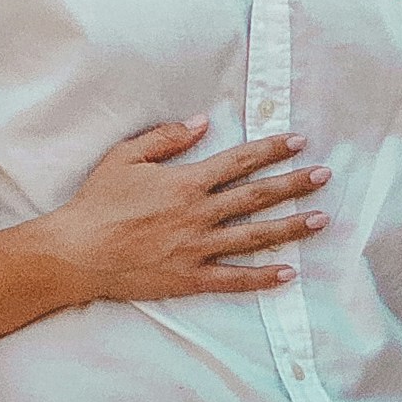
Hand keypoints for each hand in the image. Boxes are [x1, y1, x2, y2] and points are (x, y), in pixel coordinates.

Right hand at [47, 120, 329, 305]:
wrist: (77, 251)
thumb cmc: (98, 202)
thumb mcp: (125, 157)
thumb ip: (165, 138)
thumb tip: (200, 122)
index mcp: (186, 182)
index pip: (239, 161)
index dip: (272, 149)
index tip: (298, 141)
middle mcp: (199, 214)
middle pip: (257, 196)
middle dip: (294, 183)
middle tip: (324, 175)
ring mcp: (197, 248)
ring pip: (254, 236)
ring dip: (290, 227)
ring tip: (320, 219)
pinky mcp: (190, 278)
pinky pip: (234, 278)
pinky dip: (262, 277)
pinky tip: (288, 273)